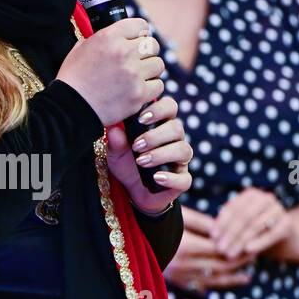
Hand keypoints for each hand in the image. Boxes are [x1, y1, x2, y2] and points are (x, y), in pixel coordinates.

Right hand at [56, 20, 165, 125]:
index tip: (136, 41)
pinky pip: (158, 85)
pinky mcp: (139, 94)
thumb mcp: (81, 47)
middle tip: (138, 62)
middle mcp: (124, 52)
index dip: (139, 34)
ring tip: (138, 77)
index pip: (141, 25)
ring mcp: (133, 74)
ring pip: (158, 65)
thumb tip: (119, 33)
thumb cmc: (73, 78)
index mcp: (110, 37)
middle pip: (153, 45)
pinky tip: (138, 90)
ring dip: (150, 70)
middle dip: (146, 53)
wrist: (71, 107)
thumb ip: (102, 37)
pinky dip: (150, 88)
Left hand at [105, 93, 192, 215]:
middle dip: (156, 136)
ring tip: (141, 161)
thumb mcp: (116, 153)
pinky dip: (171, 178)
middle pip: (177, 128)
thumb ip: (116, 142)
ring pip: (183, 150)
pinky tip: (156, 177)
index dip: (159, 109)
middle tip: (136, 145)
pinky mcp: (182, 180)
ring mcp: (181, 160)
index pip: (170, 107)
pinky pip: (185, 179)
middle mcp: (175, 140)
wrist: (130, 191)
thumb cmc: (126, 164)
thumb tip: (113, 130)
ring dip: (161, 154)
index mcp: (161, 126)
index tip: (141, 118)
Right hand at [165, 206, 254, 290]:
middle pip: (220, 265)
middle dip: (240, 260)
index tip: (252, 240)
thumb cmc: (158, 217)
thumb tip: (229, 231)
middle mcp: (182, 265)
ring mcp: (179, 275)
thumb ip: (205, 224)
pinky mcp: (176, 280)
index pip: (220, 249)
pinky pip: (203, 285)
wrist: (132, 233)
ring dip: (233, 275)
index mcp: (185, 247)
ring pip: (213, 278)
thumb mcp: (182, 215)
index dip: (238, 246)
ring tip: (249, 271)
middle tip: (256, 253)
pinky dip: (220, 283)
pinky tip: (234, 280)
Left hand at [209, 187, 293, 260]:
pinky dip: (259, 242)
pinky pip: (271, 234)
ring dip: (241, 241)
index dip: (222, 222)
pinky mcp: (288, 223)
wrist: (282, 237)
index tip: (212, 236)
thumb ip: (227, 225)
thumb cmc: (253, 231)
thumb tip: (212, 234)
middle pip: (244, 216)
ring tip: (230, 254)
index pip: (233, 207)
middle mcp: (266, 198)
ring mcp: (278, 209)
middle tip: (220, 248)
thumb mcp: (239, 225)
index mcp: (251, 194)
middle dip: (230, 234)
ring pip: (256, 225)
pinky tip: (248, 251)